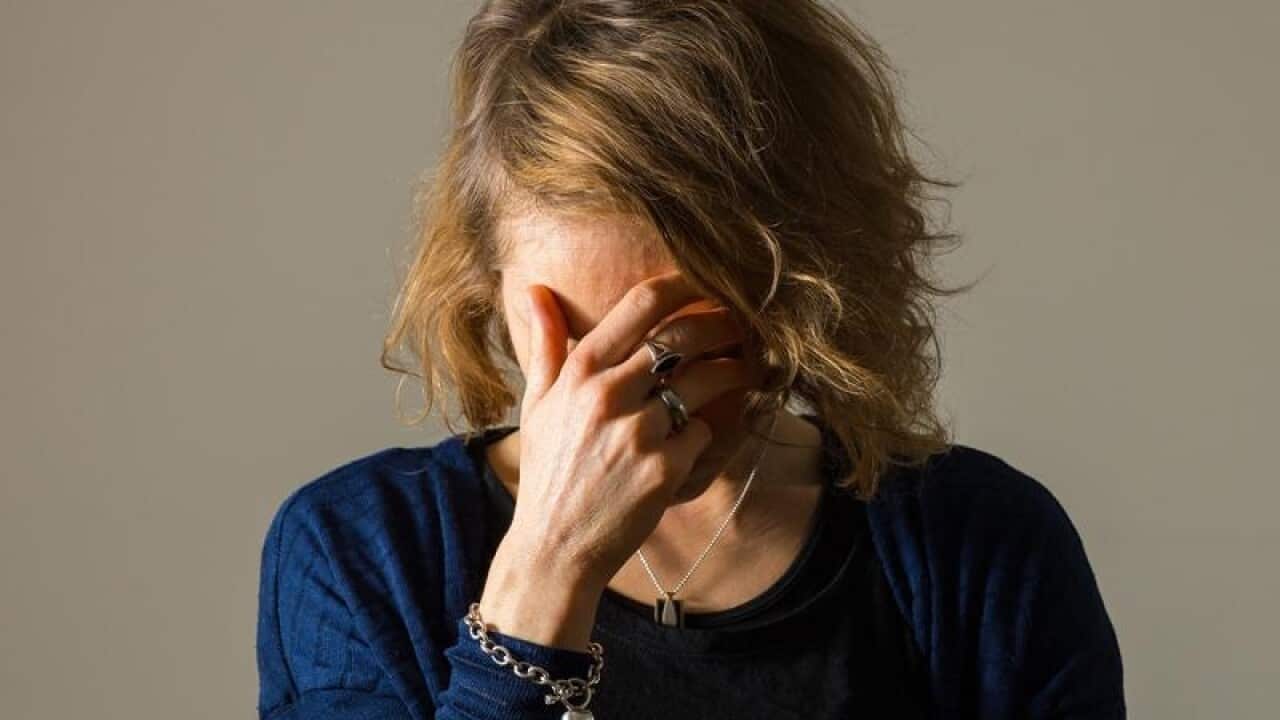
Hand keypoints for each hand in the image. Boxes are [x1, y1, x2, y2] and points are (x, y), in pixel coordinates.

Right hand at [507, 269, 761, 590]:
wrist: (555, 547)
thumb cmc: (548, 473)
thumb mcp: (537, 404)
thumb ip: (545, 344)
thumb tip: (535, 290)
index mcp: (580, 373)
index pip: (641, 305)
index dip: (682, 285)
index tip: (705, 281)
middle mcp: (609, 395)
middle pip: (684, 336)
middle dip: (723, 324)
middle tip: (742, 324)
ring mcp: (639, 432)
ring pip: (705, 381)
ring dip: (732, 372)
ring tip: (743, 371)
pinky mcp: (664, 469)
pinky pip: (704, 433)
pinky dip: (706, 433)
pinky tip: (701, 438)